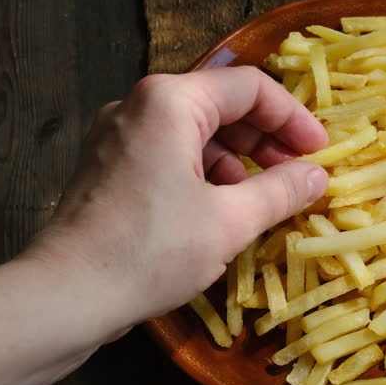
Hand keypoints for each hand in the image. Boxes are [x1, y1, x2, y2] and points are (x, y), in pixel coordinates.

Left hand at [22, 66, 327, 341]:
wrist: (65, 295)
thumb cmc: (150, 251)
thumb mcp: (229, 221)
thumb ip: (280, 191)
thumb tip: (318, 176)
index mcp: (169, 102)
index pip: (249, 88)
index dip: (293, 118)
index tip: (320, 153)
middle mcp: (139, 106)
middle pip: (220, 106)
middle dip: (265, 141)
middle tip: (297, 179)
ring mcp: (118, 137)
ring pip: (194, 134)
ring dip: (237, 163)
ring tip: (262, 203)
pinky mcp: (108, 168)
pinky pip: (169, 157)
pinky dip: (203, 176)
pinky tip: (221, 213)